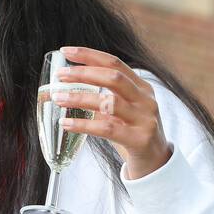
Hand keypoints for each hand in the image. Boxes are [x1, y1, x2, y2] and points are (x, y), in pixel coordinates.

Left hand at [52, 46, 170, 179]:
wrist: (155, 163)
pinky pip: (107, 129)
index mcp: (141, 87)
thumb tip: (64, 87)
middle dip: (84, 73)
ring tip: (58, 98)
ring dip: (80, 98)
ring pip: (109, 103)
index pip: (114, 63)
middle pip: (114, 78)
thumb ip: (101, 97)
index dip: (89, 55)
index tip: (66, 51)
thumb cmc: (131, 133)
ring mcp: (145, 119)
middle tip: (60, 75)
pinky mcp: (140, 140)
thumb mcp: (120, 111)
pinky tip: (66, 123)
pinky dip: (83, 125)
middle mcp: (145, 100)